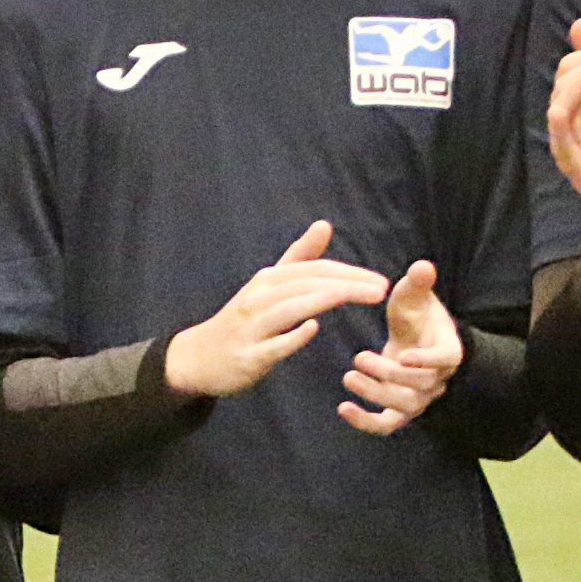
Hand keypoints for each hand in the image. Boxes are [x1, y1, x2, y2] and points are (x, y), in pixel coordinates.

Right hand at [164, 221, 391, 399]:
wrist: (198, 357)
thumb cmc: (244, 320)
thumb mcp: (269, 284)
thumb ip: (298, 257)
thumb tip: (324, 224)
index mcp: (269, 280)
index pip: (315, 270)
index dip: (349, 273)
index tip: (381, 282)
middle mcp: (259, 298)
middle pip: (307, 285)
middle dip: (346, 284)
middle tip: (381, 290)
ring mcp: (251, 327)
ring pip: (289, 308)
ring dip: (324, 300)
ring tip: (356, 297)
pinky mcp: (247, 356)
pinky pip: (271, 345)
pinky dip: (290, 336)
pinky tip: (312, 329)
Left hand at [340, 259, 462, 435]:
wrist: (416, 336)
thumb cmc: (416, 313)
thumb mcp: (415, 295)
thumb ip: (418, 283)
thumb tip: (422, 266)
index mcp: (447, 349)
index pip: (446, 359)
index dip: (428, 360)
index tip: (404, 355)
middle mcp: (437, 378)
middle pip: (421, 386)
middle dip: (389, 375)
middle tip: (359, 358)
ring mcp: (419, 397)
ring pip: (404, 406)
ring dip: (376, 395)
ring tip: (348, 377)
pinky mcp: (399, 409)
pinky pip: (387, 424)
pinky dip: (366, 422)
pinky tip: (343, 408)